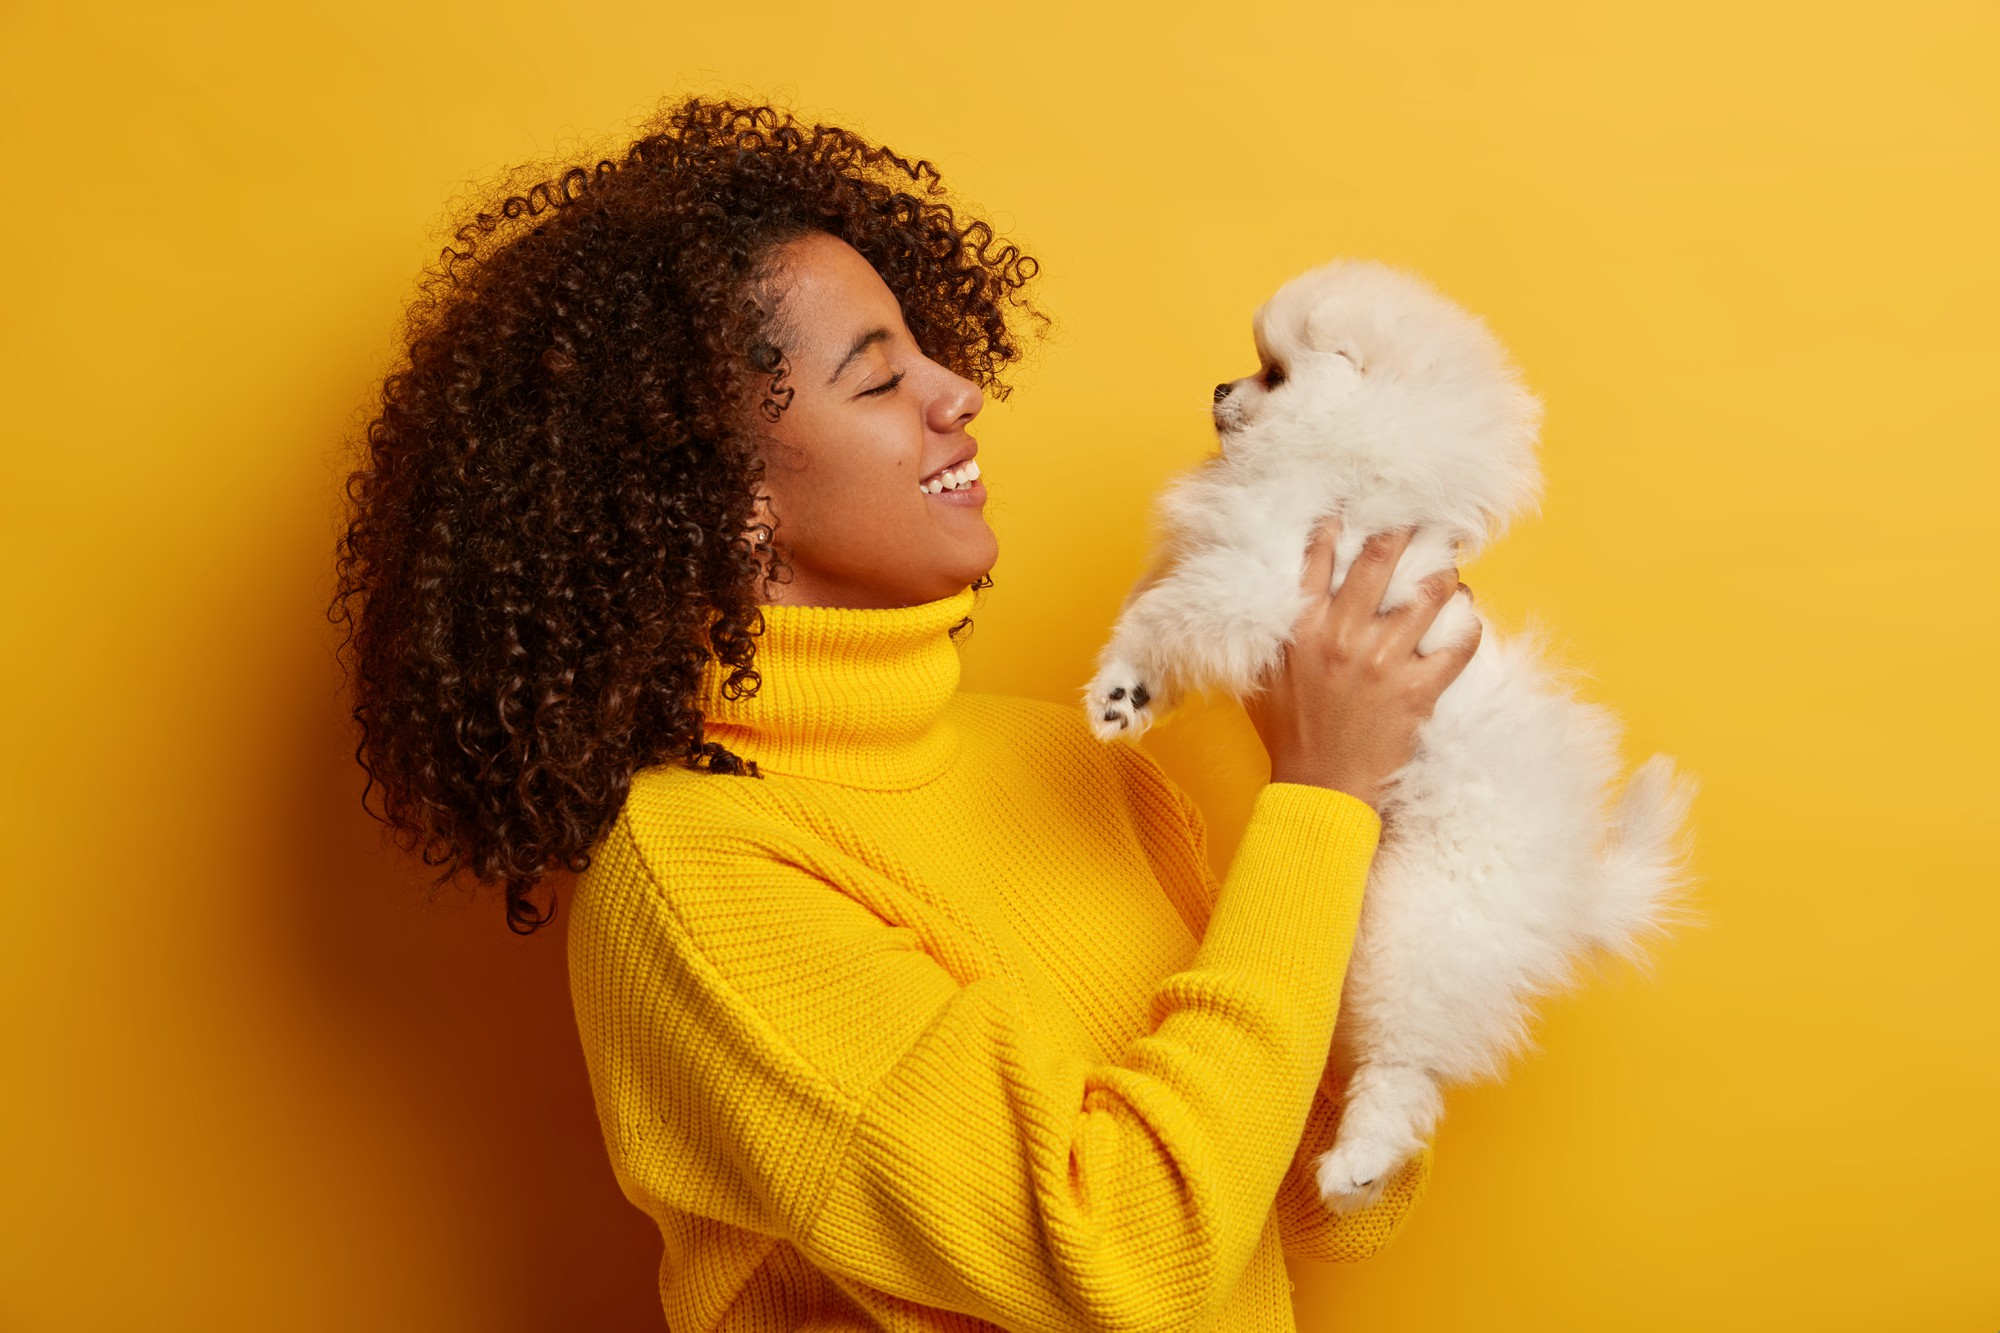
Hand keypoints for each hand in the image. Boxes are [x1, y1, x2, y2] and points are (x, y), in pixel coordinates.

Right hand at [1242, 517, 1480, 810]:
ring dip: (1444, 573)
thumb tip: (1280, 588)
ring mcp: (1382, 662)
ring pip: (1428, 593)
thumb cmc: (1290, 732)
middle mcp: (1341, 636)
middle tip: (1422, 520)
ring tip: (1449, 567)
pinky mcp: (1417, 691)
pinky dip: (1468, 624)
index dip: (1345, 521)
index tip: (1364, 504)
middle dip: (1406, 530)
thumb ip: (1275, 628)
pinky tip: (1467, 616)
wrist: (1319, 789)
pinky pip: (1458, 643)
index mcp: (1300, 626)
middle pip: (1381, 558)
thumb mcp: (1266, 673)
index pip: (1321, 553)